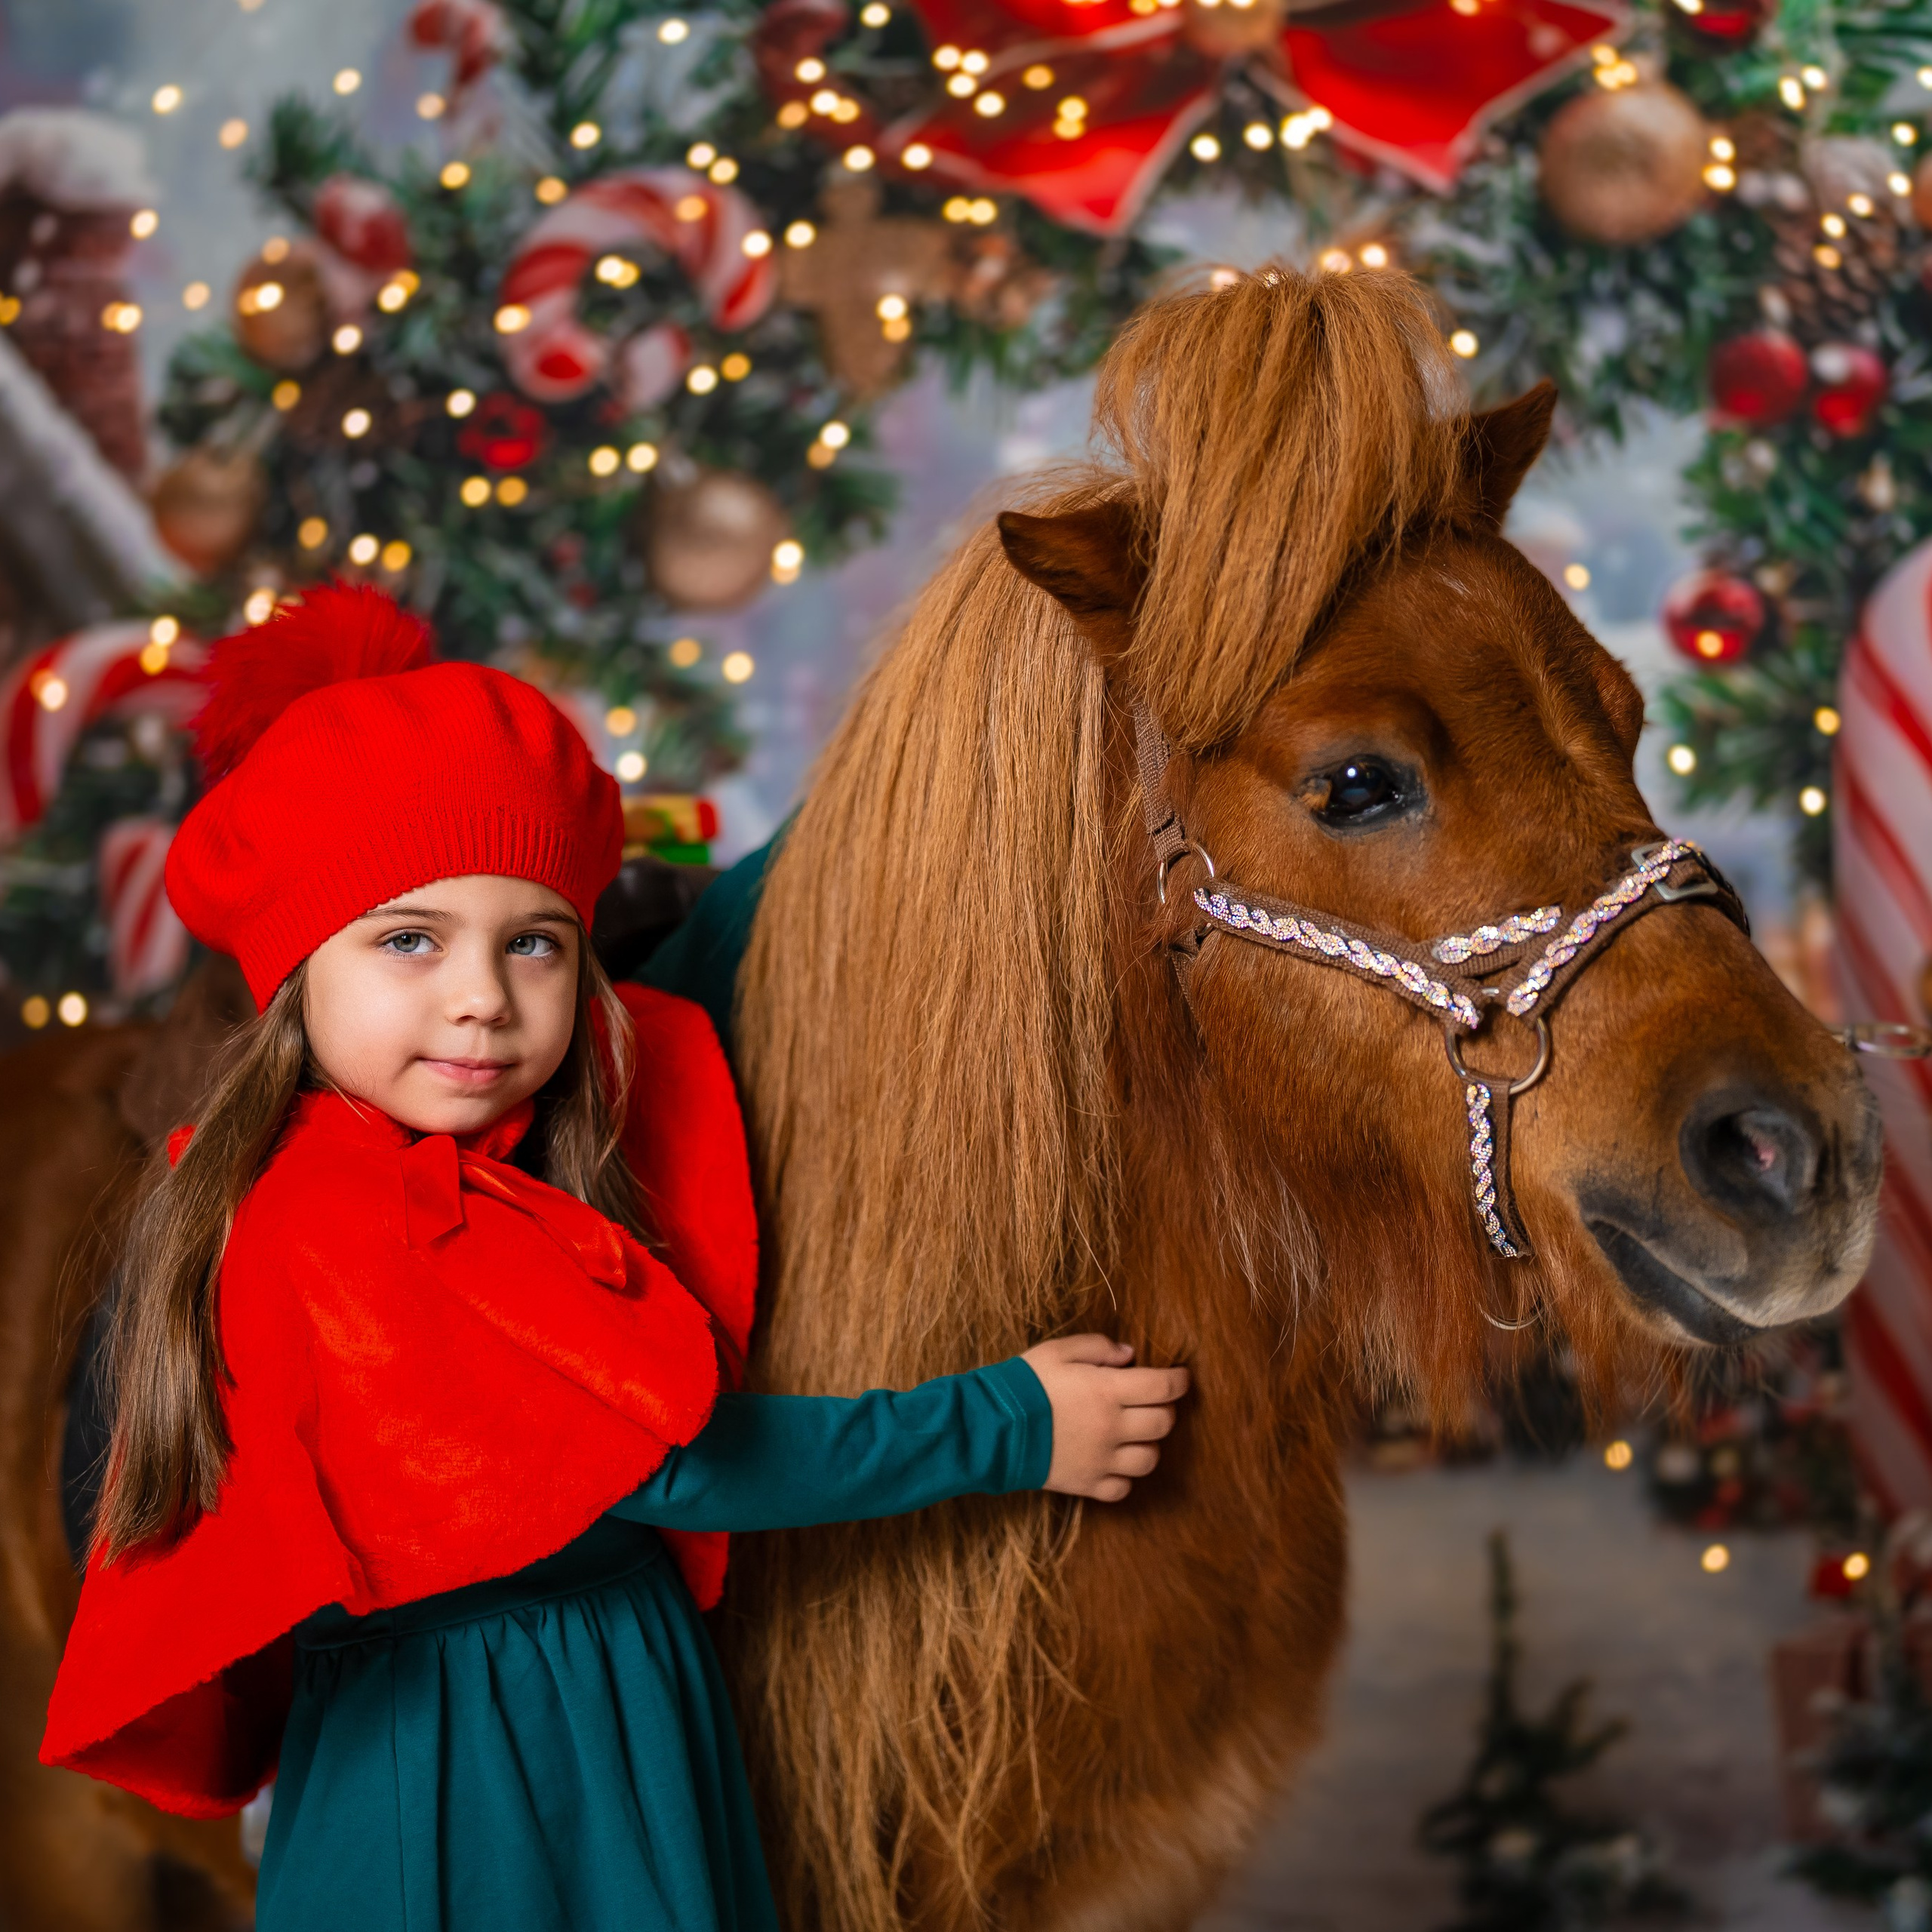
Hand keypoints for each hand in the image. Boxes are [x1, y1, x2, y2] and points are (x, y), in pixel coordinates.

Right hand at [1021, 1335, 1189, 1501]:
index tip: (1181, 1377)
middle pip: (1163, 1424)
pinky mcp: (1087, 1484)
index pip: (1163, 1388)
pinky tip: (1112, 1461)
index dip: (1179, 1381)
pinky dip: (1124, 1476)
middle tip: (1150, 1401)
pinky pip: (1122, 1488)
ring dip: (1148, 1444)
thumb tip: (1130, 1355)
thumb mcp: (1059, 1350)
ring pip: (1150, 1459)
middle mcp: (1112, 1428)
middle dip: (1164, 1409)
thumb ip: (1099, 1347)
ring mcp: (1101, 1460)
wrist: (992, 1427)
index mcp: (1108, 1391)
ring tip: (1133, 1434)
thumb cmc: (1024, 1382)